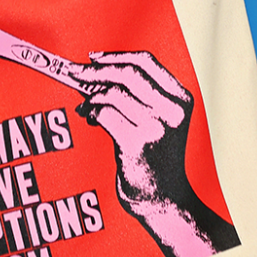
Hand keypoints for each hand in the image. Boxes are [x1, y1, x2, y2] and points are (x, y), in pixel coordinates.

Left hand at [78, 50, 236, 256]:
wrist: (164, 201)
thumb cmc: (155, 158)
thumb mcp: (157, 120)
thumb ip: (137, 95)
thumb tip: (95, 69)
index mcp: (180, 99)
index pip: (145, 62)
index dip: (116, 56)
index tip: (93, 57)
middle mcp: (171, 110)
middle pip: (127, 73)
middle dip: (96, 70)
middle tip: (76, 74)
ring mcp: (156, 127)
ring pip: (112, 93)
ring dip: (91, 95)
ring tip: (85, 106)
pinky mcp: (137, 144)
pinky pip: (105, 114)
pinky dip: (91, 111)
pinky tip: (89, 117)